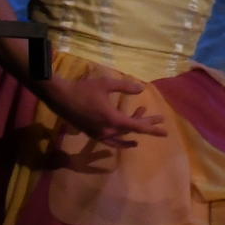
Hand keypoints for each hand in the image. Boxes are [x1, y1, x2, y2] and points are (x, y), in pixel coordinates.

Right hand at [43, 67, 166, 149]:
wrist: (59, 97)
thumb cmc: (83, 89)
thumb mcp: (106, 84)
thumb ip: (125, 86)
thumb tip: (141, 89)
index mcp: (112, 120)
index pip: (137, 127)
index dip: (152, 128)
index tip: (165, 132)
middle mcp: (107, 130)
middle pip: (131, 130)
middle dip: (146, 123)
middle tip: (159, 117)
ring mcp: (98, 134)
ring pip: (122, 135)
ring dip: (133, 127)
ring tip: (143, 116)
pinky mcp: (91, 133)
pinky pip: (110, 140)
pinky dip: (121, 138)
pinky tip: (126, 135)